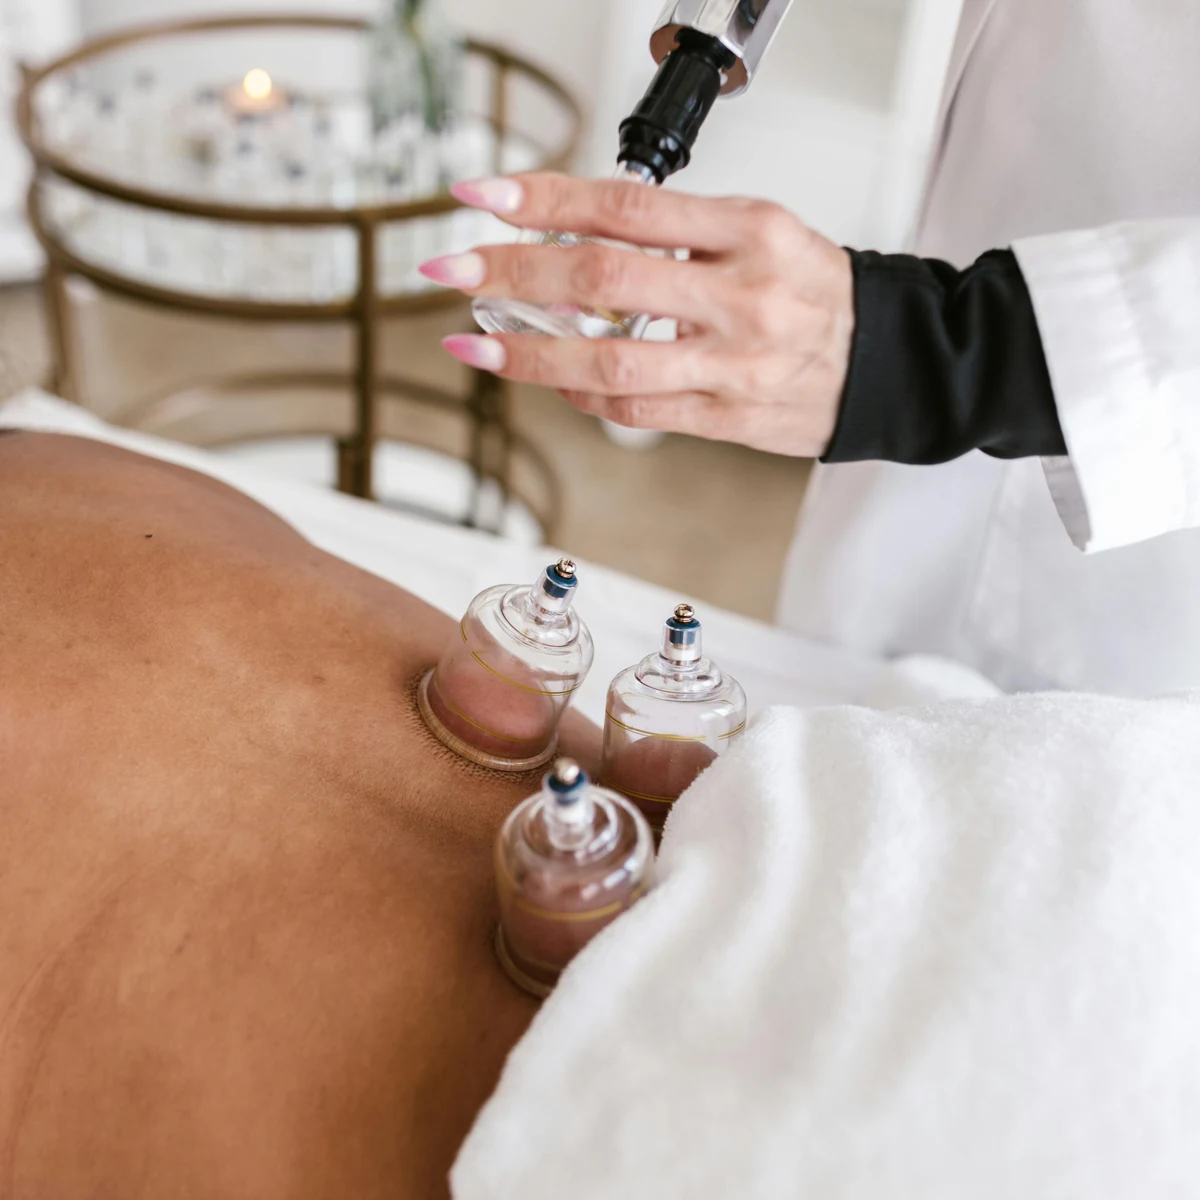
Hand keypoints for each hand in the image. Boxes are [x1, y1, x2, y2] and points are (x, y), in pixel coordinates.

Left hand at [418, 173, 854, 456]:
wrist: (888, 363)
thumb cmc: (816, 292)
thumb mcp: (764, 232)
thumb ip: (679, 234)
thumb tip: (576, 234)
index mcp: (751, 230)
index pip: (627, 205)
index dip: (545, 199)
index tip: (483, 195)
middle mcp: (741, 296)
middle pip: (603, 280)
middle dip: (512, 272)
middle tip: (452, 268)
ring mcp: (732, 364)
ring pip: (608, 360)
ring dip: (527, 354)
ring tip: (472, 344)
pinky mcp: (726, 418)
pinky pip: (636, 409)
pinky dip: (580, 394)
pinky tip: (548, 379)